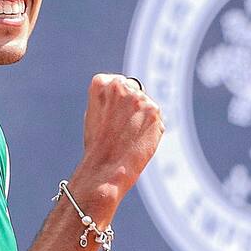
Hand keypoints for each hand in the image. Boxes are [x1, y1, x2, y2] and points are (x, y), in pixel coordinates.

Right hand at [70, 74, 163, 220]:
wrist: (105, 167)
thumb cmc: (97, 145)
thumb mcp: (94, 113)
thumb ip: (110, 100)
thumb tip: (129, 95)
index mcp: (100, 83)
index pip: (117, 82)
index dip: (118, 101)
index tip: (113, 116)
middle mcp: (120, 86)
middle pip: (134, 90)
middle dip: (132, 107)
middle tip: (122, 129)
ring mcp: (138, 97)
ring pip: (146, 105)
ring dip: (142, 118)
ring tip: (128, 137)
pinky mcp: (154, 110)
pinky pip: (156, 118)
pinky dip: (152, 129)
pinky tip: (139, 140)